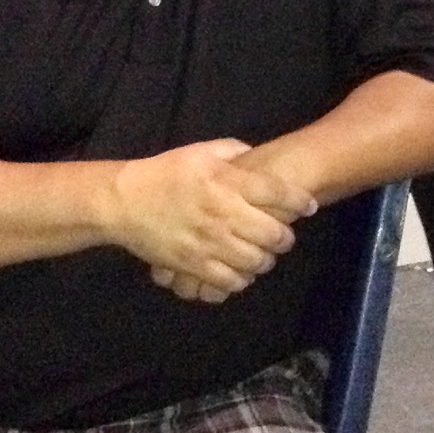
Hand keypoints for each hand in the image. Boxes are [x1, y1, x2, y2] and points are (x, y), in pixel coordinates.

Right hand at [110, 139, 316, 303]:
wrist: (124, 202)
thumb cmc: (165, 173)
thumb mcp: (200, 151)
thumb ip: (233, 151)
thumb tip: (256, 157)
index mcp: (227, 182)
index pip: (277, 193)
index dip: (300, 201)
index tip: (309, 206)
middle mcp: (223, 213)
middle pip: (273, 234)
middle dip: (285, 237)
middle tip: (283, 236)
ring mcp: (209, 242)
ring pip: (256, 262)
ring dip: (266, 260)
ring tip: (264, 255)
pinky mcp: (194, 265)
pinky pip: (230, 281)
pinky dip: (242, 279)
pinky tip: (240, 272)